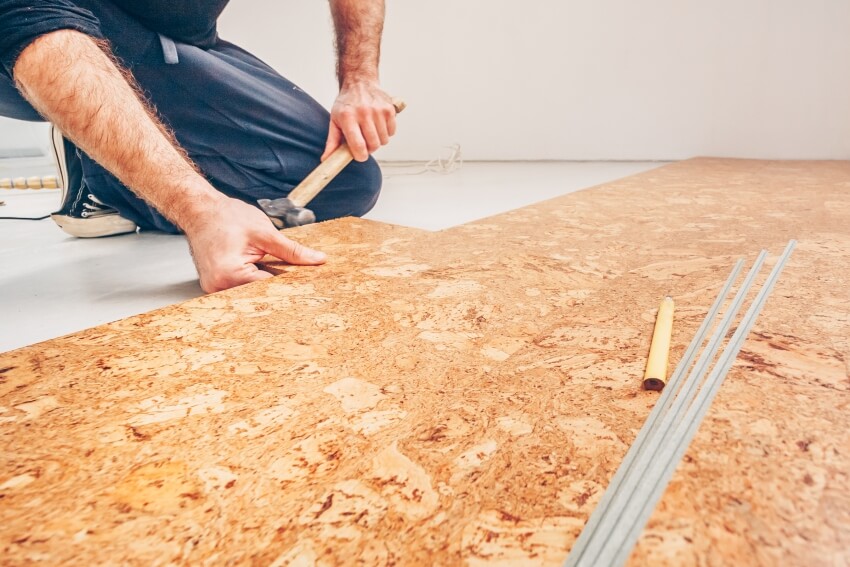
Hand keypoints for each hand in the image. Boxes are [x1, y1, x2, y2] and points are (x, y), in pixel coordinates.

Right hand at [184, 197, 326, 292]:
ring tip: (272, 271)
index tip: (307, 286)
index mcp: (230, 274)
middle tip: (294, 282)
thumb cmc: (224, 217)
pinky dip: (252, 281)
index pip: (268, 290)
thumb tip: (317, 259)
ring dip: (263, 285)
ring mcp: (214, 288)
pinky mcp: (215, 285)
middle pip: (258, 296)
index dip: (289, 286)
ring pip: (249, 294)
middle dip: (277, 288)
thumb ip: (292, 250)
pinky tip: (259, 271)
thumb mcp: (264, 232)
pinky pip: (239, 289)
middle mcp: (218, 286)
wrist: (199, 209)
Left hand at [322, 80, 396, 161]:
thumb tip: (326, 159)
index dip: (360, 156)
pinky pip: (392, 132)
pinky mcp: (389, 109)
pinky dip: (386, 132)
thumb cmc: (346, 104)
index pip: (358, 145)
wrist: (360, 82)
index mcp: (348, 117)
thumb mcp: (335, 120)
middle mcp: (364, 112)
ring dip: (378, 140)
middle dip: (369, 148)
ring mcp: (378, 110)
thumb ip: (332, 141)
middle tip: (364, 141)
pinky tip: (378, 125)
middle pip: (373, 145)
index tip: (359, 155)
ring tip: (370, 131)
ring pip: (384, 140)